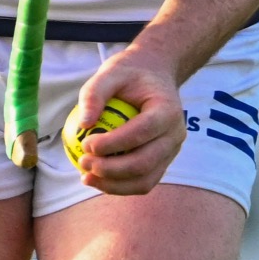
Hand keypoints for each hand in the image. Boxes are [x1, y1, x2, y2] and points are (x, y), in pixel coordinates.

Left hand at [68, 46, 186, 196]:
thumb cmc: (131, 74)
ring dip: (114, 185)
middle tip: (83, 162)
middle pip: (145, 162)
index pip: (142, 132)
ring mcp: (171, 152)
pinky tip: (96, 180)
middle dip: (111, 169)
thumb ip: (94, 94)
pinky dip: (119, 186)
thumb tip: (83, 124)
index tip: (86, 144)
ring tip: (86, 177)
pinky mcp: (163, 162)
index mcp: (168, 110)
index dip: (114, 143)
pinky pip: (143, 182)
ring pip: (145, 180)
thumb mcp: (110, 73)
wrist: (155, 76)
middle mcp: (175, 134)